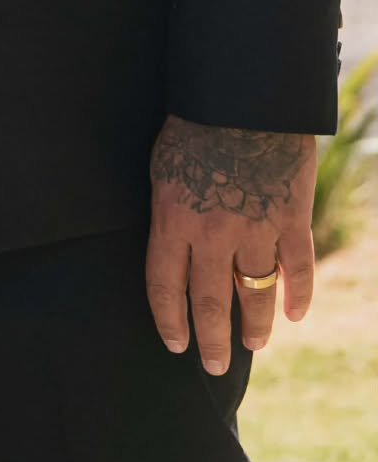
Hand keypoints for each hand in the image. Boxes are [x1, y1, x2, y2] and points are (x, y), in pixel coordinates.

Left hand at [146, 113, 317, 373]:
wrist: (243, 96)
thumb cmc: (193, 124)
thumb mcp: (161, 166)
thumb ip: (168, 211)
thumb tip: (170, 243)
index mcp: (173, 220)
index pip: (166, 287)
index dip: (169, 320)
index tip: (175, 343)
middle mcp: (213, 235)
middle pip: (211, 303)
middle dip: (211, 340)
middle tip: (213, 365)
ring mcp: (256, 230)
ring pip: (256, 294)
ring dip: (255, 326)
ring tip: (252, 345)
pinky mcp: (292, 219)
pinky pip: (298, 269)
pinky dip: (299, 295)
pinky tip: (294, 314)